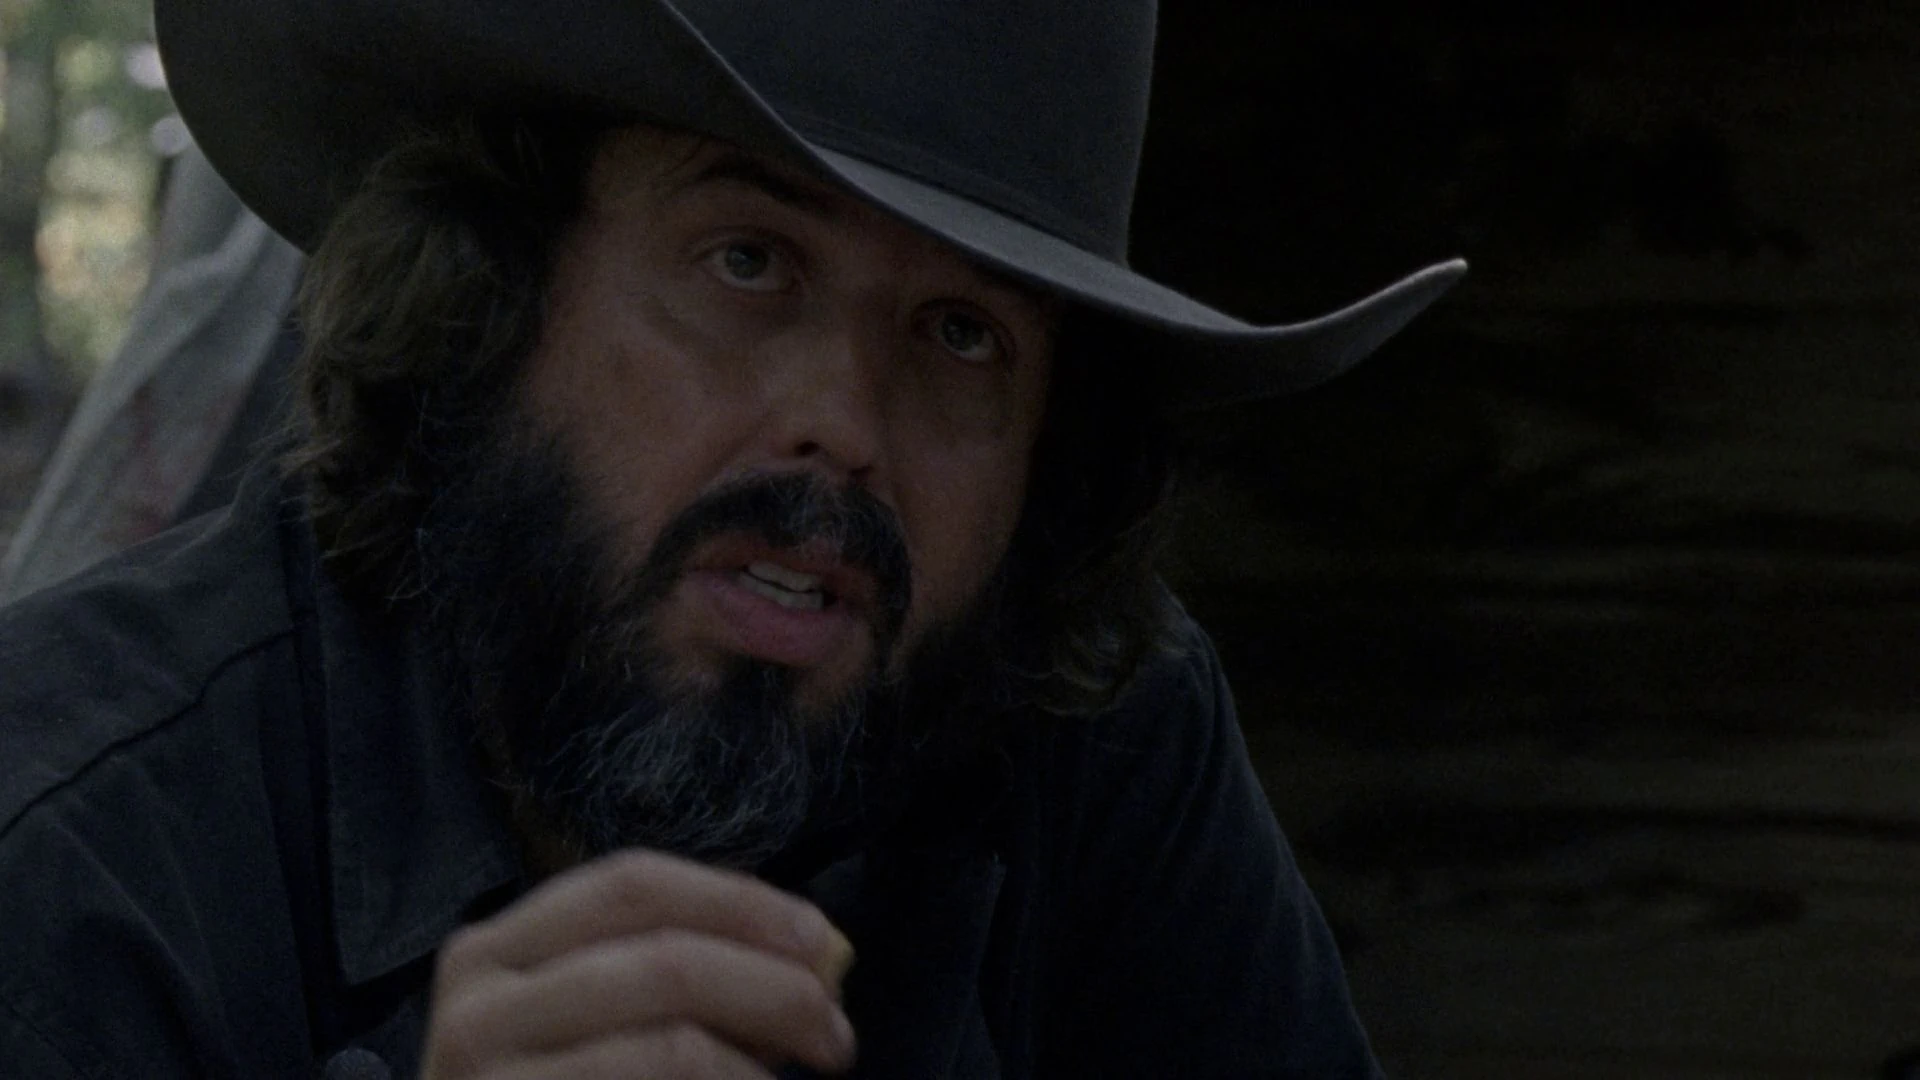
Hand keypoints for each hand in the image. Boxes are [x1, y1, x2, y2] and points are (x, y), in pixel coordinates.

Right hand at [419, 849, 857, 1077]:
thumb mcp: (604, 1018)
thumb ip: (690, 977)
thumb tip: (820, 955)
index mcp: (499, 945)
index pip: (633, 884)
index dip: (739, 902)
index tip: (821, 941)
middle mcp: (478, 1002)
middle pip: (664, 959)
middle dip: (775, 989)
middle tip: (837, 1036)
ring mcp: (487, 1076)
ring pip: (670, 1045)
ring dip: (757, 1063)